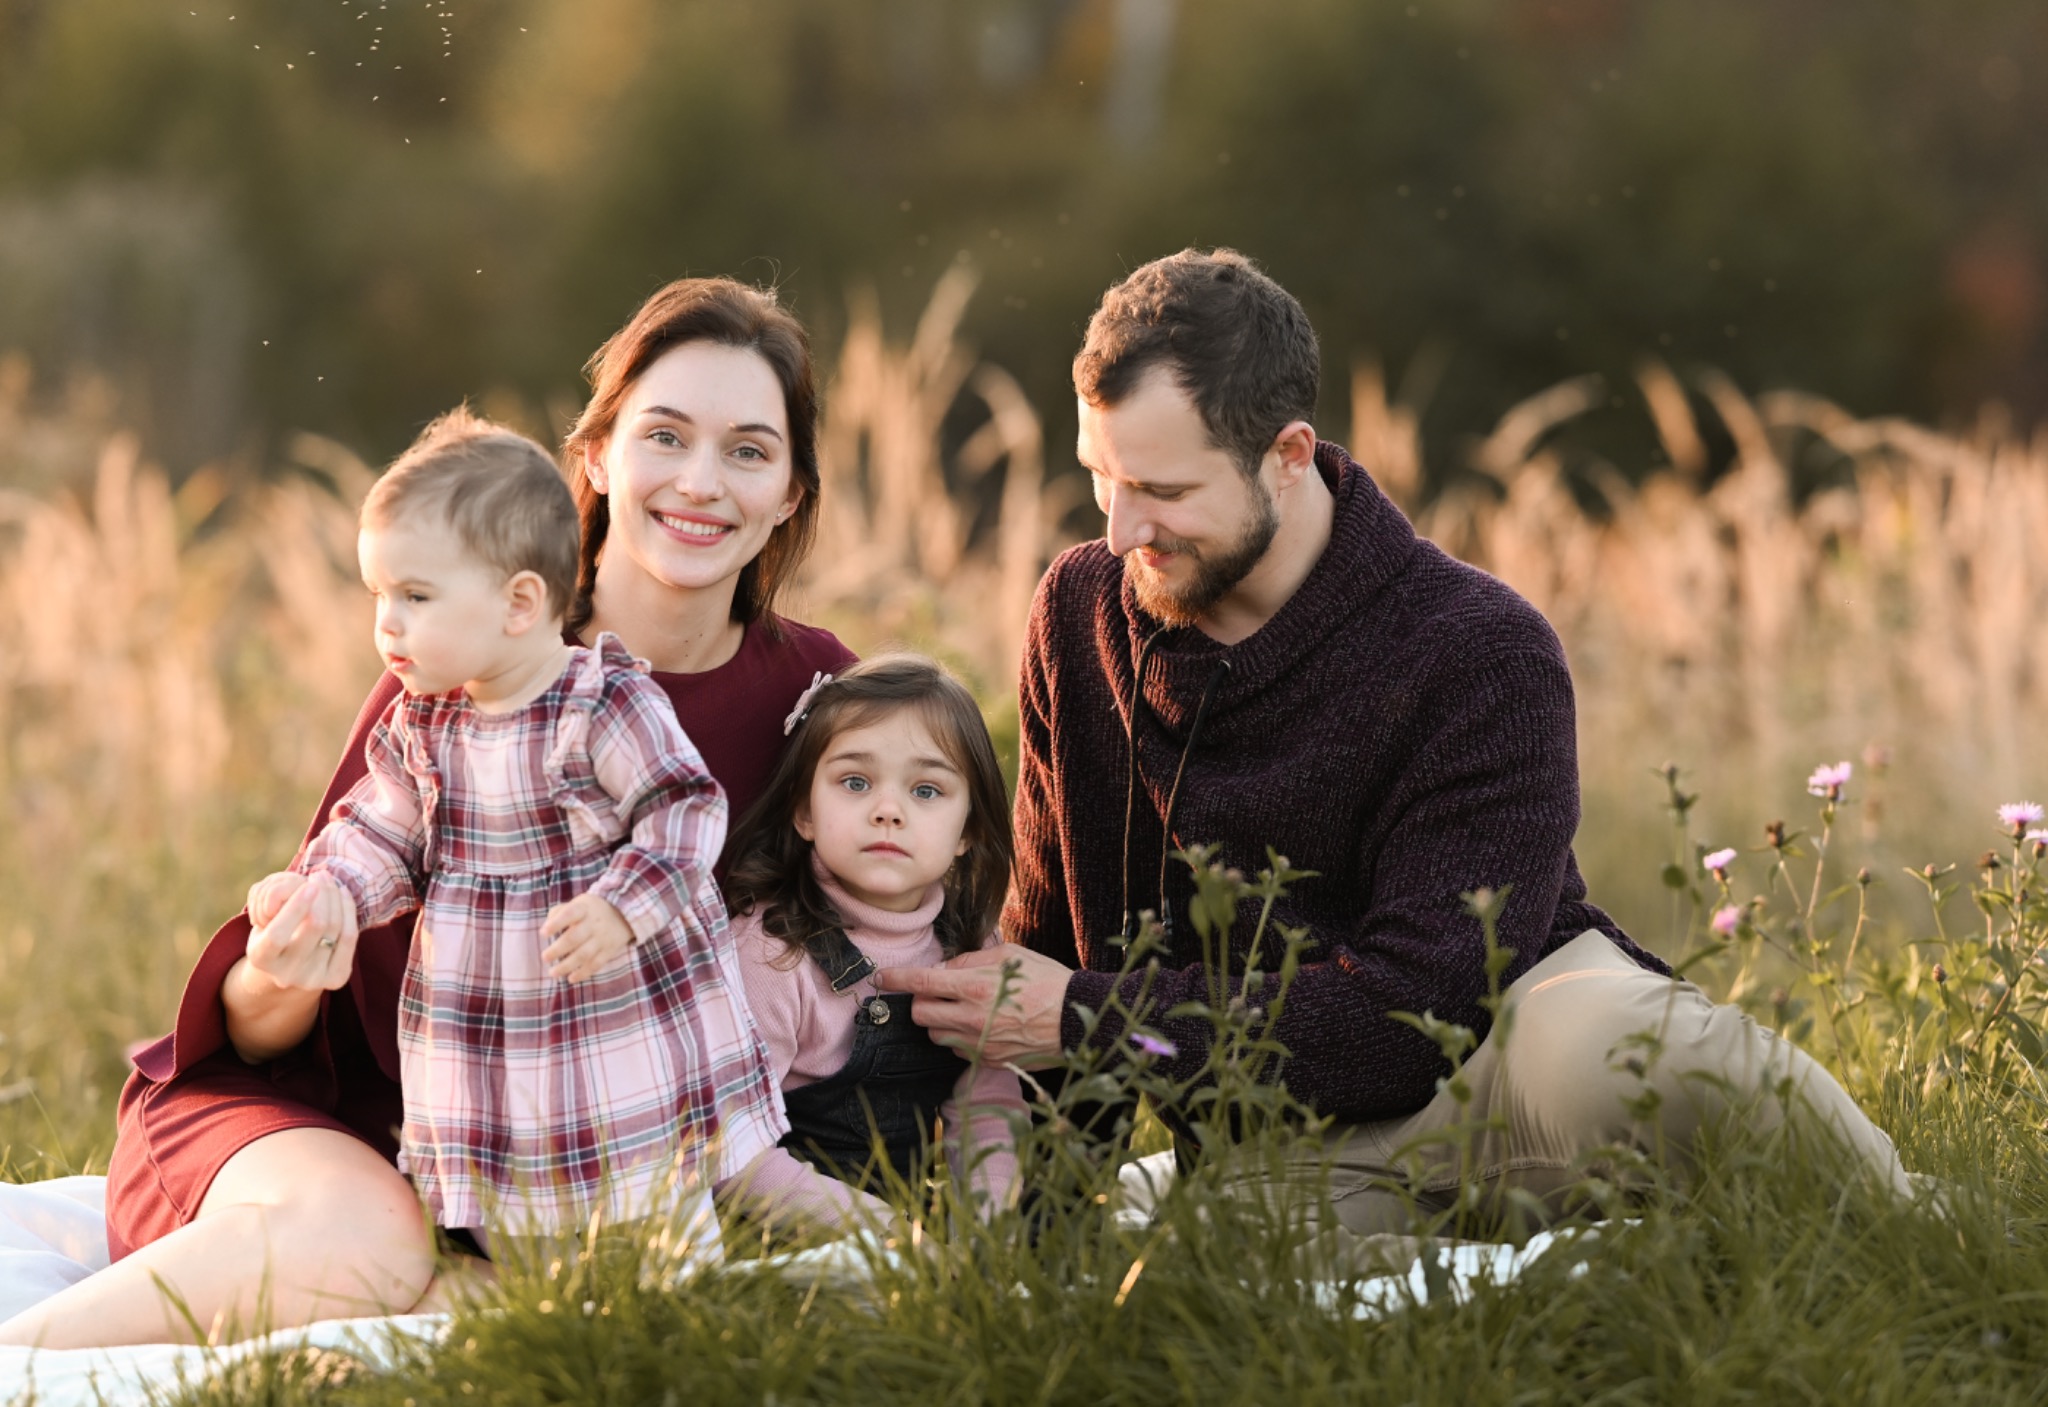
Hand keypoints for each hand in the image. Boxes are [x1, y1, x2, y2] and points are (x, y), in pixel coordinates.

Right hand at [242, 872, 357, 993]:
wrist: (287, 965)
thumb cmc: (272, 929)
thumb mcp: (263, 914)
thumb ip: (274, 897)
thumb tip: (309, 885)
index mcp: (261, 958)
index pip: (278, 934)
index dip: (295, 908)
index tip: (308, 884)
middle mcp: (287, 974)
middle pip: (316, 926)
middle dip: (322, 894)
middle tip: (320, 875)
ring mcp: (313, 979)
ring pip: (336, 929)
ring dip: (335, 897)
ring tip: (328, 880)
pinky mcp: (336, 978)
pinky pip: (350, 937)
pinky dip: (348, 909)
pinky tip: (342, 893)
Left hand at [542, 893, 632, 982]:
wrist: (625, 914)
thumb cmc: (591, 910)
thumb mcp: (578, 903)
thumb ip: (559, 912)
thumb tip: (545, 929)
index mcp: (584, 908)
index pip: (569, 914)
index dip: (556, 924)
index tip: (543, 933)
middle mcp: (594, 923)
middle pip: (574, 937)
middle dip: (558, 949)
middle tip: (545, 957)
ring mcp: (602, 938)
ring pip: (584, 954)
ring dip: (567, 965)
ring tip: (553, 973)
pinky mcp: (609, 951)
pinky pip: (596, 964)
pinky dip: (583, 973)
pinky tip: (571, 978)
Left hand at [875, 944, 1072, 1068]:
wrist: (1074, 1019)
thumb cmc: (1045, 980)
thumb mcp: (1009, 955)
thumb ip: (970, 961)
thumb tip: (943, 970)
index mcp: (975, 987)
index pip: (921, 983)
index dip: (895, 979)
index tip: (881, 978)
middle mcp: (972, 1018)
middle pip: (920, 1015)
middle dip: (921, 1002)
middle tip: (938, 992)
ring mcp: (978, 1043)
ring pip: (935, 1035)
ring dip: (940, 1021)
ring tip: (964, 1009)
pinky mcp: (987, 1060)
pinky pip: (957, 1049)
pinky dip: (960, 1037)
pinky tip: (982, 1025)